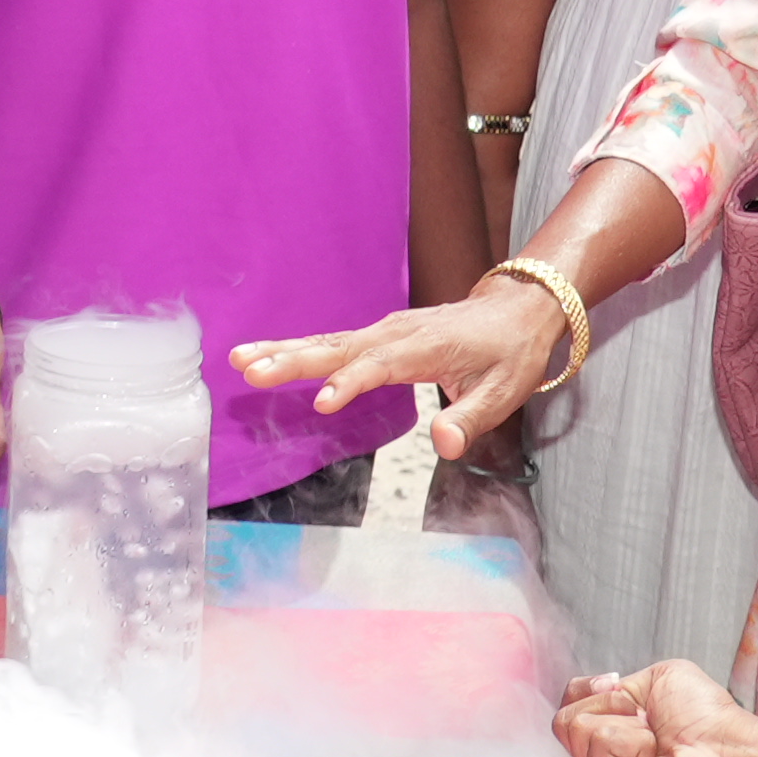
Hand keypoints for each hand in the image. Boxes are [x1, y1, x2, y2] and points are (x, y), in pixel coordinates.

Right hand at [235, 279, 568, 461]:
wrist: (516, 310)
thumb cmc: (511, 353)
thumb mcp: (504, 392)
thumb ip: (471, 419)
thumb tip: (446, 445)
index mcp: (427, 346)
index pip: (381, 366)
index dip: (351, 383)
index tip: (321, 403)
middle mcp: (397, 333)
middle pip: (338, 348)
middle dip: (292, 359)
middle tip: (250, 369)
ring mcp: (384, 332)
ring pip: (327, 342)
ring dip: (283, 351)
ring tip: (240, 360)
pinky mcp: (377, 336)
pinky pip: (332, 343)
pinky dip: (296, 349)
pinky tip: (264, 356)